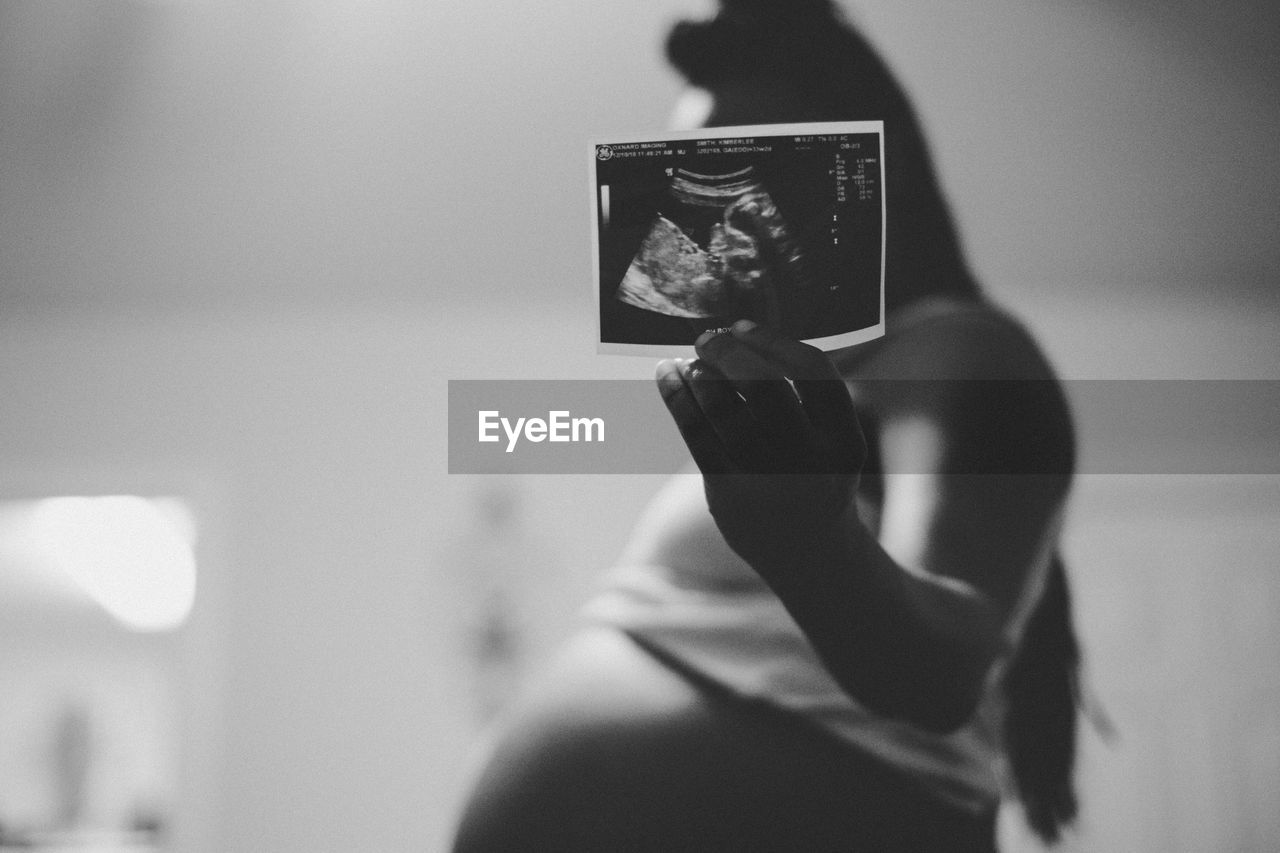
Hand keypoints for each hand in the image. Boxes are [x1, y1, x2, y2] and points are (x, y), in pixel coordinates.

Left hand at [655, 321, 865, 564]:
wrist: (808, 552)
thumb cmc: (815, 476)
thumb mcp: (829, 440)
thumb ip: (802, 395)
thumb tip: (739, 338)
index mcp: (844, 440)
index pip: (814, 372)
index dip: (775, 342)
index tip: (744, 326)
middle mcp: (809, 461)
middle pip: (765, 387)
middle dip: (730, 353)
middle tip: (708, 339)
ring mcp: (767, 481)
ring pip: (724, 411)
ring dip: (700, 375)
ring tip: (690, 362)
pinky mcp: (729, 494)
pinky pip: (696, 434)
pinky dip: (678, 397)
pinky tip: (668, 375)